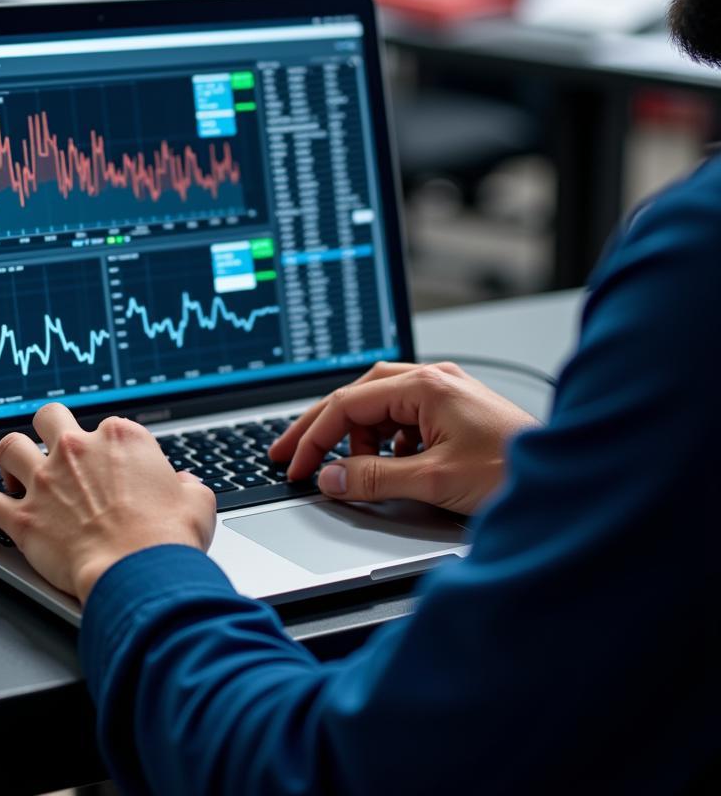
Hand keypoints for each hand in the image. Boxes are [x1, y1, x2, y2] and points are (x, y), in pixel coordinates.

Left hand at [0, 404, 216, 603]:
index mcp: (121, 438)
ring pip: (9, 448)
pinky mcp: (23, 517)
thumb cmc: (169, 539)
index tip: (111, 471)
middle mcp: (78, 450)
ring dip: (11, 460)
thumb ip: (187, 486)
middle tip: (54, 451)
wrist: (139, 573)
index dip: (107, 449)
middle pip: (48, 417)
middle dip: (48, 430)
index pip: (105, 427)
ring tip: (18, 476)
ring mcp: (46, 481)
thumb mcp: (197, 502)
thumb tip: (184, 485)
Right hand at [269, 362, 537, 514]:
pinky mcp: (453, 413)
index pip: (348, 404)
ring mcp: (444, 394)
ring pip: (380, 410)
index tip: (295, 464)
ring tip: (360, 474)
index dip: (314, 437)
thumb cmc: (514, 472)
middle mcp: (433, 381)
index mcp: (425, 385)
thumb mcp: (433, 479)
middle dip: (324, 429)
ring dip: (361, 441)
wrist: (569, 482)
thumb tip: (330, 477)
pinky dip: (387, 445)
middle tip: (294, 455)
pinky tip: (393, 468)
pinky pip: (403, 422)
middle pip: (358, 398)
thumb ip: (373, 478)